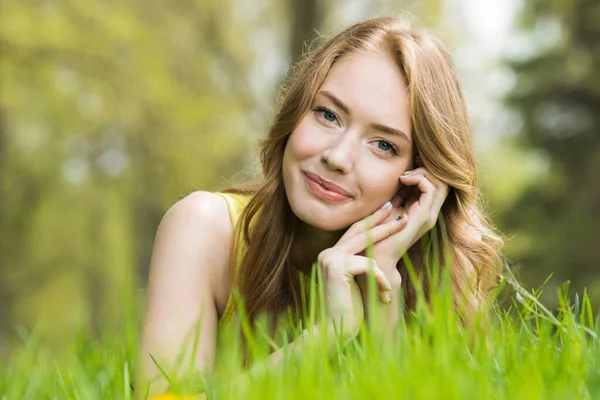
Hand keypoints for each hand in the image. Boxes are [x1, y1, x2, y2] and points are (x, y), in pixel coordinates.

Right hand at [316, 206, 407, 337]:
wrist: (333, 331)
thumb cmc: (349, 311)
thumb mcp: (358, 282)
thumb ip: (362, 264)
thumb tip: (380, 249)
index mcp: (331, 255)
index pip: (354, 232)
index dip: (371, 222)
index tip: (388, 213)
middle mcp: (328, 253)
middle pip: (360, 231)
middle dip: (382, 222)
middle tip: (400, 216)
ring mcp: (330, 259)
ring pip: (366, 243)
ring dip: (385, 249)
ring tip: (396, 264)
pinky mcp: (337, 268)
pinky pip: (368, 265)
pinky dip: (379, 279)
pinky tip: (384, 296)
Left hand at [371, 167, 449, 267]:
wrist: (375, 255)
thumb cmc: (378, 232)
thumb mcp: (390, 206)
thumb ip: (399, 193)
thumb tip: (402, 174)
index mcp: (423, 210)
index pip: (436, 183)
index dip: (427, 169)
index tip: (412, 161)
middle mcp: (430, 213)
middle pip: (444, 182)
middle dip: (429, 168)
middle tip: (412, 162)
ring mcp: (429, 216)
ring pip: (441, 183)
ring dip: (423, 172)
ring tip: (405, 174)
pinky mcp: (423, 217)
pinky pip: (430, 189)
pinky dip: (418, 178)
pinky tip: (403, 179)